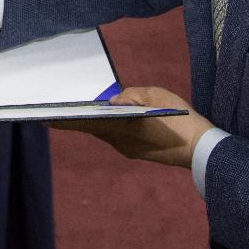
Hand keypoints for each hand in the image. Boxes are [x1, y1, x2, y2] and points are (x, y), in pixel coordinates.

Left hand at [51, 86, 211, 168]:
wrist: (201, 149)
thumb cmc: (180, 119)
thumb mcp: (157, 96)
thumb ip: (132, 95)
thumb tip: (114, 101)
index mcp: (123, 128)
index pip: (87, 123)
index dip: (66, 121)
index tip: (47, 119)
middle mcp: (121, 142)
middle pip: (93, 129)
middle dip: (75, 121)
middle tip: (54, 116)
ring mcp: (129, 149)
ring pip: (104, 134)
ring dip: (91, 124)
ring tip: (76, 115)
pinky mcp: (137, 152)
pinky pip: (115, 137)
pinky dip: (106, 128)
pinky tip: (104, 121)